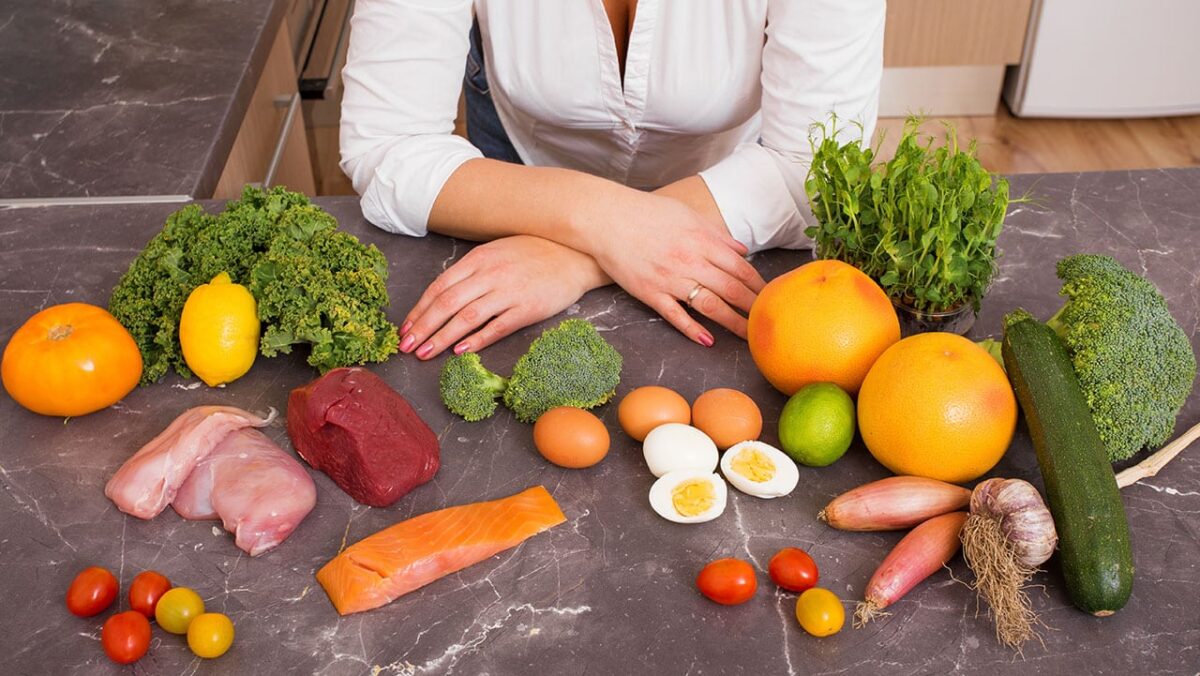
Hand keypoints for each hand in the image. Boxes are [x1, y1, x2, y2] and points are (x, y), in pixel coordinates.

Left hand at [400, 235, 610, 359]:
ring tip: (426, 353)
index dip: (419, 309)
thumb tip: (443, 294)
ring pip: (467, 317)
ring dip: (443, 337)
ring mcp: (509, 291)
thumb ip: (472, 270)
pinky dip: (477, 340)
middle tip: (407, 346)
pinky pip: (497, 326)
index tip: (405, 328)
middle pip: (447, 303)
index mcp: (479, 259)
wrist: (576, 254)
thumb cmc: (535, 252)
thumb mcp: (498, 251)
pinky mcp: (528, 308)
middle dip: (423, 326)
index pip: (440, 286)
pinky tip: (461, 352)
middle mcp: (490, 274)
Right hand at [577, 190, 765, 344]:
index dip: (758, 285)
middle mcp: (690, 261)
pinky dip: (692, 329)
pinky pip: (675, 315)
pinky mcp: (650, 293)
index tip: (770, 297)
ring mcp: (670, 279)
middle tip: (768, 321)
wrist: (607, 218)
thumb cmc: (647, 213)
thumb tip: (742, 251)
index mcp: (702, 240)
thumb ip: (717, 235)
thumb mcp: (687, 215)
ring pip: (709, 305)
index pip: (740, 268)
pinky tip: (708, 340)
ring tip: (748, 336)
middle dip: (753, 307)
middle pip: (731, 289)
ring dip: (732, 322)